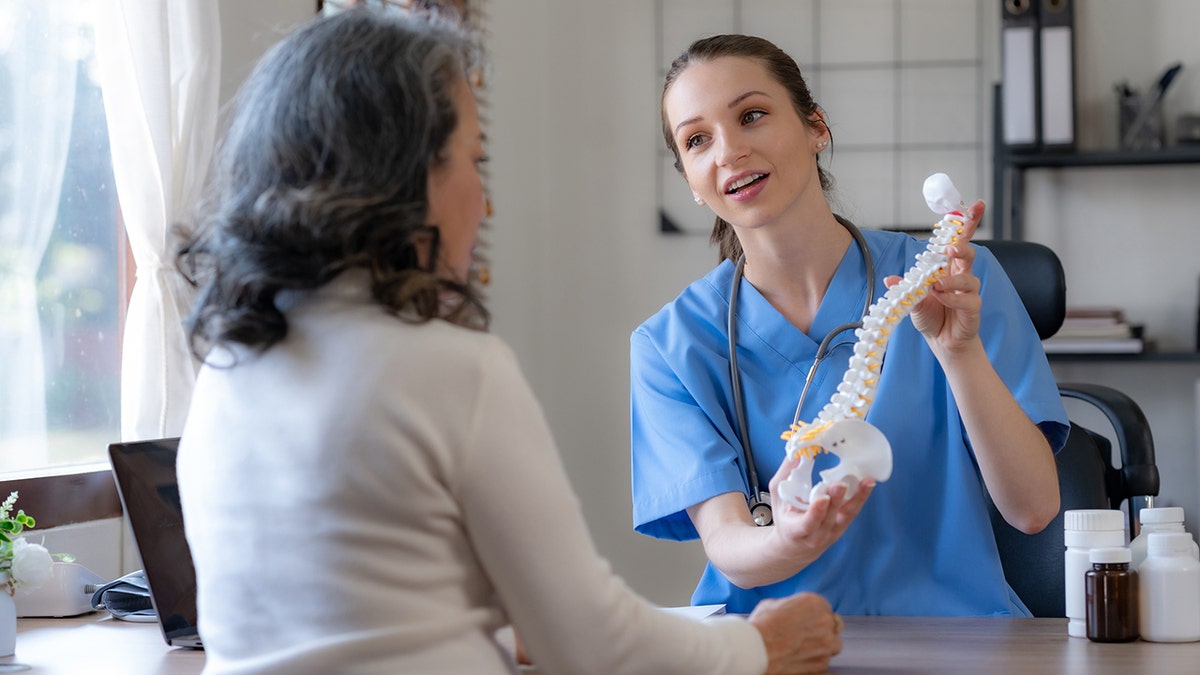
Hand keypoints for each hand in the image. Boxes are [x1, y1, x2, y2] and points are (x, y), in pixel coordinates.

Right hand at [748, 592, 841, 673]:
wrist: (756, 650)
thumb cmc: (762, 626)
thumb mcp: (774, 604)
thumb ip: (792, 606)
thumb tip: (791, 611)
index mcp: (815, 603)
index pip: (825, 608)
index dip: (815, 615)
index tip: (806, 621)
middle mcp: (825, 623)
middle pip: (834, 627)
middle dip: (824, 630)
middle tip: (807, 634)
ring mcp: (826, 646)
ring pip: (833, 646)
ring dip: (823, 647)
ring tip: (804, 649)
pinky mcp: (821, 665)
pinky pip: (824, 664)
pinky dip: (814, 662)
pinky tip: (799, 659)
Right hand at [767, 453, 873, 564]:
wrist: (796, 546)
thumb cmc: (785, 518)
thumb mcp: (778, 498)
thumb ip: (785, 475)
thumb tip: (795, 453)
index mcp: (796, 531)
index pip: (808, 523)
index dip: (816, 512)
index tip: (822, 498)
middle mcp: (817, 535)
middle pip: (829, 518)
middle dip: (836, 501)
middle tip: (840, 484)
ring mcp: (833, 532)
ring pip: (847, 515)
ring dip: (858, 498)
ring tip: (866, 482)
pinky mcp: (843, 525)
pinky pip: (853, 511)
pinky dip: (860, 497)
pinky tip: (867, 484)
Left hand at [896, 199, 983, 355]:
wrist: (942, 341)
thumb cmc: (930, 315)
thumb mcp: (912, 299)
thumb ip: (905, 287)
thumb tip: (890, 279)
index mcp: (947, 267)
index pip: (959, 240)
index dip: (967, 223)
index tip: (976, 205)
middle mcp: (960, 275)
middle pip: (969, 252)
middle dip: (962, 246)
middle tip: (950, 249)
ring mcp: (969, 291)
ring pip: (969, 277)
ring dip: (952, 279)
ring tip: (936, 286)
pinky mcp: (973, 308)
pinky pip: (968, 299)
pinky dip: (952, 297)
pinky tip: (941, 297)